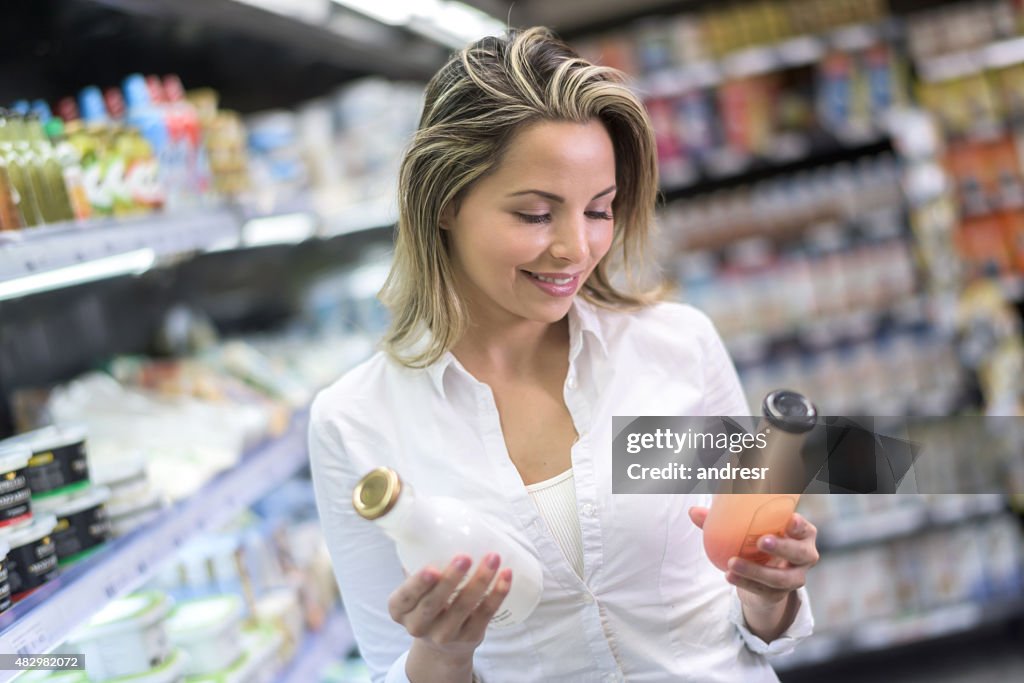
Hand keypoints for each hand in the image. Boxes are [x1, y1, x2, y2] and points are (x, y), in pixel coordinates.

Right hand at [388, 553, 511, 664]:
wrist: (442, 643)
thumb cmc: (428, 600)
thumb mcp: (415, 587)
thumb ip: (417, 561)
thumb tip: (428, 521)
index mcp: (400, 609)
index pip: (405, 597)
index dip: (418, 584)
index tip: (432, 569)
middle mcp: (418, 626)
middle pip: (434, 603)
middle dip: (451, 580)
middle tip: (465, 557)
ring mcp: (445, 635)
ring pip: (463, 607)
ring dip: (480, 581)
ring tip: (492, 558)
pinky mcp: (470, 637)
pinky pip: (486, 614)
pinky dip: (498, 594)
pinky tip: (505, 576)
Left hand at [688, 507, 818, 610]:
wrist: (762, 577)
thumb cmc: (758, 542)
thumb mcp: (749, 530)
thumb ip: (723, 520)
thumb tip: (693, 512)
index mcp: (801, 534)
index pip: (805, 529)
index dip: (799, 526)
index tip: (788, 520)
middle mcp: (804, 556)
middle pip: (800, 554)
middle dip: (783, 548)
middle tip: (762, 541)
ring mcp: (795, 578)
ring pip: (782, 578)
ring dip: (757, 571)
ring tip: (733, 562)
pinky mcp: (779, 594)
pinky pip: (765, 591)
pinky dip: (746, 583)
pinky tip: (730, 576)